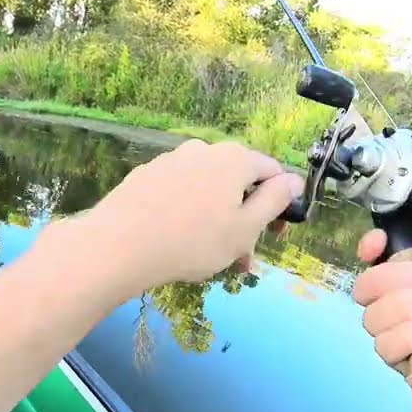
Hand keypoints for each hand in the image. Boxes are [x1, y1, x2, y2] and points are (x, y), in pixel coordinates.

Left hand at [84, 139, 303, 291]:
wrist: (118, 246)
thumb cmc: (192, 241)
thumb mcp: (245, 228)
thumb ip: (274, 201)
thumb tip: (293, 180)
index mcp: (234, 158)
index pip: (271, 172)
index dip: (279, 205)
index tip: (273, 235)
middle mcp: (202, 151)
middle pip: (236, 183)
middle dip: (244, 221)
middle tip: (240, 259)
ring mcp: (170, 161)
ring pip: (206, 192)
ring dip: (216, 223)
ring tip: (210, 260)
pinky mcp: (144, 177)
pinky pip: (178, 195)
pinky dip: (186, 216)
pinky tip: (178, 244)